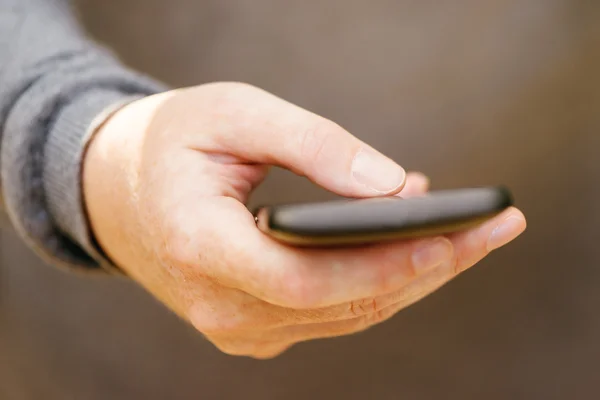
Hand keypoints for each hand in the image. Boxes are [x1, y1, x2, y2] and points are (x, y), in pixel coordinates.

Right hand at [83, 82, 525, 358]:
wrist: (123, 192)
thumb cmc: (174, 144)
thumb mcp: (234, 114)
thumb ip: (311, 146)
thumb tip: (391, 185)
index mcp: (201, 248)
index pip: (307, 280)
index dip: (383, 266)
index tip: (452, 241)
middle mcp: (219, 305)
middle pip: (343, 303)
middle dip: (426, 269)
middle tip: (494, 230)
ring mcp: (238, 325)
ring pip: (346, 315)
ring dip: (411, 276)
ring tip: (467, 233)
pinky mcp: (255, 325)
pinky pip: (332, 313)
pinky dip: (379, 281)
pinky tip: (414, 248)